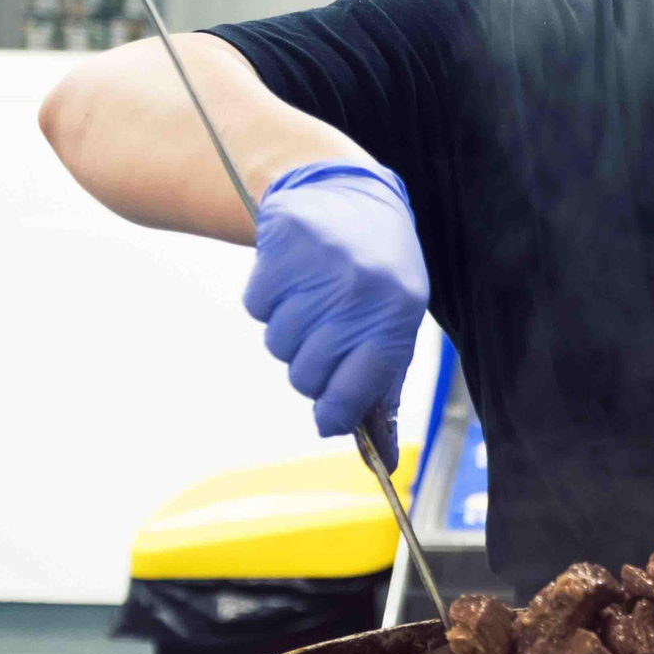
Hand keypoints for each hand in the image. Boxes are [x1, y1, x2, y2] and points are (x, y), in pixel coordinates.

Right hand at [243, 162, 427, 466]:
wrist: (349, 194)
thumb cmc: (380, 274)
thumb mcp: (397, 323)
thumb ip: (384, 388)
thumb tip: (383, 459)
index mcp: (396, 317)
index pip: (351, 396)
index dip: (334, 416)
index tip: (328, 417)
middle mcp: (359, 293)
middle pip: (305, 376)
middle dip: (310, 367)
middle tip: (324, 337)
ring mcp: (318, 268)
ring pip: (277, 346)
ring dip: (288, 333)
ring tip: (312, 300)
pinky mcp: (281, 247)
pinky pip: (256, 307)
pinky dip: (268, 300)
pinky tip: (293, 277)